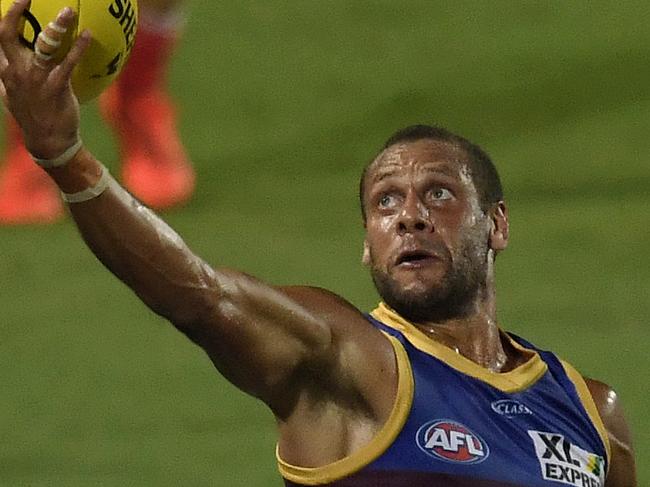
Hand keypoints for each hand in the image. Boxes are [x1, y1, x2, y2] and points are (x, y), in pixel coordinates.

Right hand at [0, 0, 90, 158]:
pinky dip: (79, 46)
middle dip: (15, 11)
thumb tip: (4, 67)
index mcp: (5, 72)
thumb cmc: (34, 117)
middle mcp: (16, 72)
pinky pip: (68, 62)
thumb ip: (7, 79)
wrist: (48, 141)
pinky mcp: (56, 86)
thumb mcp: (13, 96)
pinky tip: (88, 34)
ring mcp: (36, 78)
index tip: (14, 3)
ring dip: (56, 26)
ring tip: (68, 11)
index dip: (2, 19)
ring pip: (43, 44)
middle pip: (8, 34)